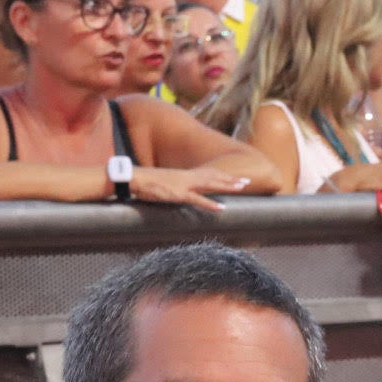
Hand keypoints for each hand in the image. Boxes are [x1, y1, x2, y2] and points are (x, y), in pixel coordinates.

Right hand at [133, 165, 252, 209]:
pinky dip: (210, 204)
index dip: (223, 175)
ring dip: (227, 186)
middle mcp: (187, 177)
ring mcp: (184, 185)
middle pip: (214, 176)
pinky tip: (221, 208)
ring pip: (210, 184)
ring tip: (242, 187)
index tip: (236, 177)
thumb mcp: (165, 183)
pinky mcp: (178, 195)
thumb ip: (176, 187)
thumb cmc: (146, 182)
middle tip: (248, 181)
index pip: (208, 173)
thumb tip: (180, 192)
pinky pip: (197, 200)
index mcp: (185, 175)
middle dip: (231, 179)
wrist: (133, 177)